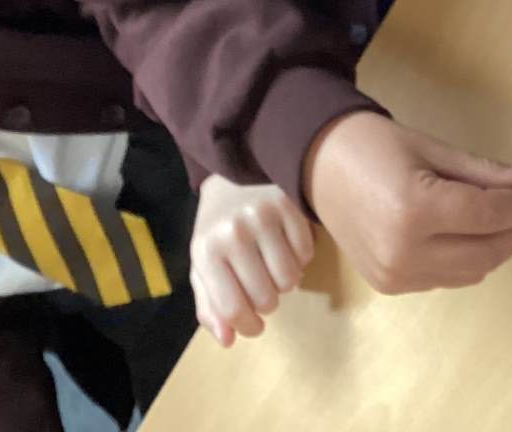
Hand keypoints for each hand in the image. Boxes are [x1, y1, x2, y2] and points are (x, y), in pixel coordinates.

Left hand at [189, 176, 315, 346]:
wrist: (232, 172)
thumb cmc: (217, 227)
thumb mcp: (203, 265)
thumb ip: (210, 305)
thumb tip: (228, 340)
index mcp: (206, 251)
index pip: (233, 309)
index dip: (248, 326)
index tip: (254, 325)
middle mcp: (233, 232)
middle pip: (267, 299)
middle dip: (267, 300)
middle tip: (261, 282)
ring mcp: (262, 216)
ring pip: (291, 280)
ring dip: (286, 281)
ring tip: (273, 263)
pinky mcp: (289, 204)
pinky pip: (307, 254)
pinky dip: (300, 257)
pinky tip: (286, 243)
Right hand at [304, 111, 511, 294]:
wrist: (317, 164)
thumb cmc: (373, 146)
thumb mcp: (432, 149)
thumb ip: (485, 172)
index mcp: (414, 210)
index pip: (488, 215)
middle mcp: (404, 252)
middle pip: (487, 252)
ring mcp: (396, 275)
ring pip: (472, 271)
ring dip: (495, 247)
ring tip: (499, 217)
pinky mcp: (390, 285)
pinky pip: (447, 278)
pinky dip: (466, 259)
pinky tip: (464, 232)